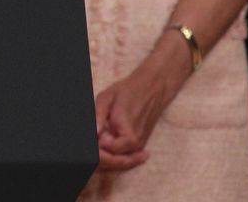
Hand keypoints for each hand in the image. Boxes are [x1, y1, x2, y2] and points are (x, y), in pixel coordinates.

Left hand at [93, 54, 187, 171]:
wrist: (153, 89)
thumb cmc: (127, 91)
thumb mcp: (106, 98)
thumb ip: (98, 115)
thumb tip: (94, 132)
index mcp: (128, 133)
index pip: (107, 150)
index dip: (97, 143)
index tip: (95, 129)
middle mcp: (136, 143)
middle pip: (113, 159)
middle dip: (101, 151)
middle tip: (98, 130)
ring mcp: (139, 145)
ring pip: (119, 158)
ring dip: (106, 151)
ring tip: (102, 131)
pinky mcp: (140, 144)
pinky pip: (125, 155)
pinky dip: (114, 151)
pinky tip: (106, 137)